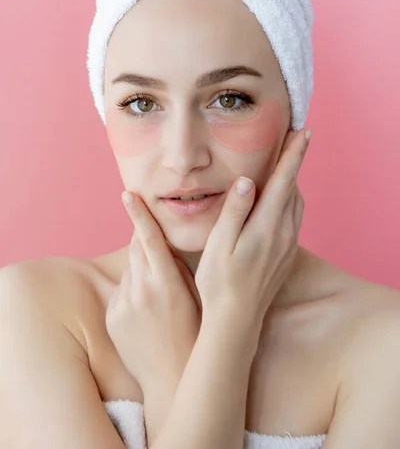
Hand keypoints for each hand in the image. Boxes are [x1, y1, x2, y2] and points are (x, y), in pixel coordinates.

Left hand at [105, 194, 201, 393]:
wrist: (172, 376)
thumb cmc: (194, 333)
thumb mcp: (195, 295)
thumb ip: (177, 268)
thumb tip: (165, 247)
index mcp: (166, 282)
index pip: (148, 239)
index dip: (139, 214)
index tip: (128, 195)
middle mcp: (141, 290)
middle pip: (135, 249)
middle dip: (142, 240)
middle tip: (153, 241)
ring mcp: (123, 305)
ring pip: (128, 271)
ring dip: (140, 271)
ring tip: (157, 294)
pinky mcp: (112, 318)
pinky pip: (120, 292)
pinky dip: (131, 292)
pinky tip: (146, 311)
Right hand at [195, 127, 310, 343]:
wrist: (236, 321)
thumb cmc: (220, 282)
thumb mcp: (219, 244)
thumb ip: (234, 211)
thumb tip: (245, 180)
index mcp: (267, 226)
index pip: (284, 181)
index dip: (294, 154)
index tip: (303, 131)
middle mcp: (284, 233)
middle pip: (294, 188)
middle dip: (294, 162)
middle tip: (291, 139)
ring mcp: (288, 245)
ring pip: (296, 203)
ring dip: (292, 181)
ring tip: (283, 165)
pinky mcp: (287, 254)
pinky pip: (294, 218)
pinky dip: (289, 200)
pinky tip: (277, 200)